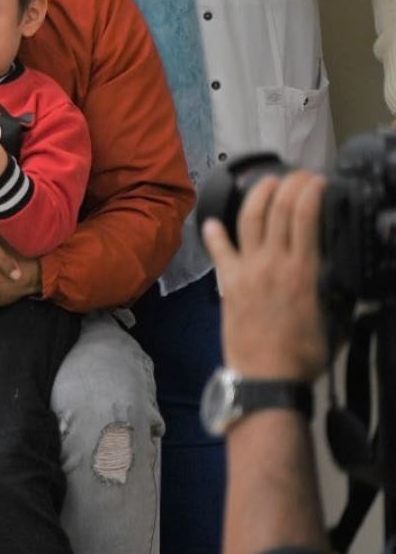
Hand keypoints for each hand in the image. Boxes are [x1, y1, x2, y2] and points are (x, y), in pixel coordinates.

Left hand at [202, 171, 328, 381]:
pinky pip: (219, 253)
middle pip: (278, 209)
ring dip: (258, 195)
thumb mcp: (334, 317)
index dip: (312, 190)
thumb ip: (333, 289)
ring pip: (249, 220)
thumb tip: (340, 275)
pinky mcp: (228, 285)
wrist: (265, 378)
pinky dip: (215, 235)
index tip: (320, 180)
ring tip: (268, 182)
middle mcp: (273, 264)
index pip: (306, 215)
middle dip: (290, 183)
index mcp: (304, 270)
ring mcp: (247, 271)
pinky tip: (212, 223)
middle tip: (299, 175)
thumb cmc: (304, 355)